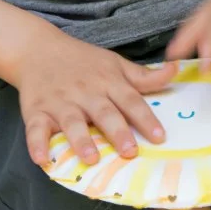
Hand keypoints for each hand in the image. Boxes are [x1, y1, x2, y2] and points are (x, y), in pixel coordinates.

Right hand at [14, 32, 177, 166]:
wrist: (37, 49)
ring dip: (81, 140)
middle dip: (117, 132)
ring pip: (71, 122)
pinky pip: (35, 129)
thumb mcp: (114, 63)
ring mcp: (59, 102)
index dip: (146, 119)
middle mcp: (85, 93)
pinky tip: (42, 160)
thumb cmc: (82, 61)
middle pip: (104, 113)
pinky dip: (37, 144)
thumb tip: (175, 71)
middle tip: (130, 151)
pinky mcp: (36, 110)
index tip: (160, 137)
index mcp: (107, 82)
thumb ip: (143, 76)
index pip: (130, 100)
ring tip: (91, 158)